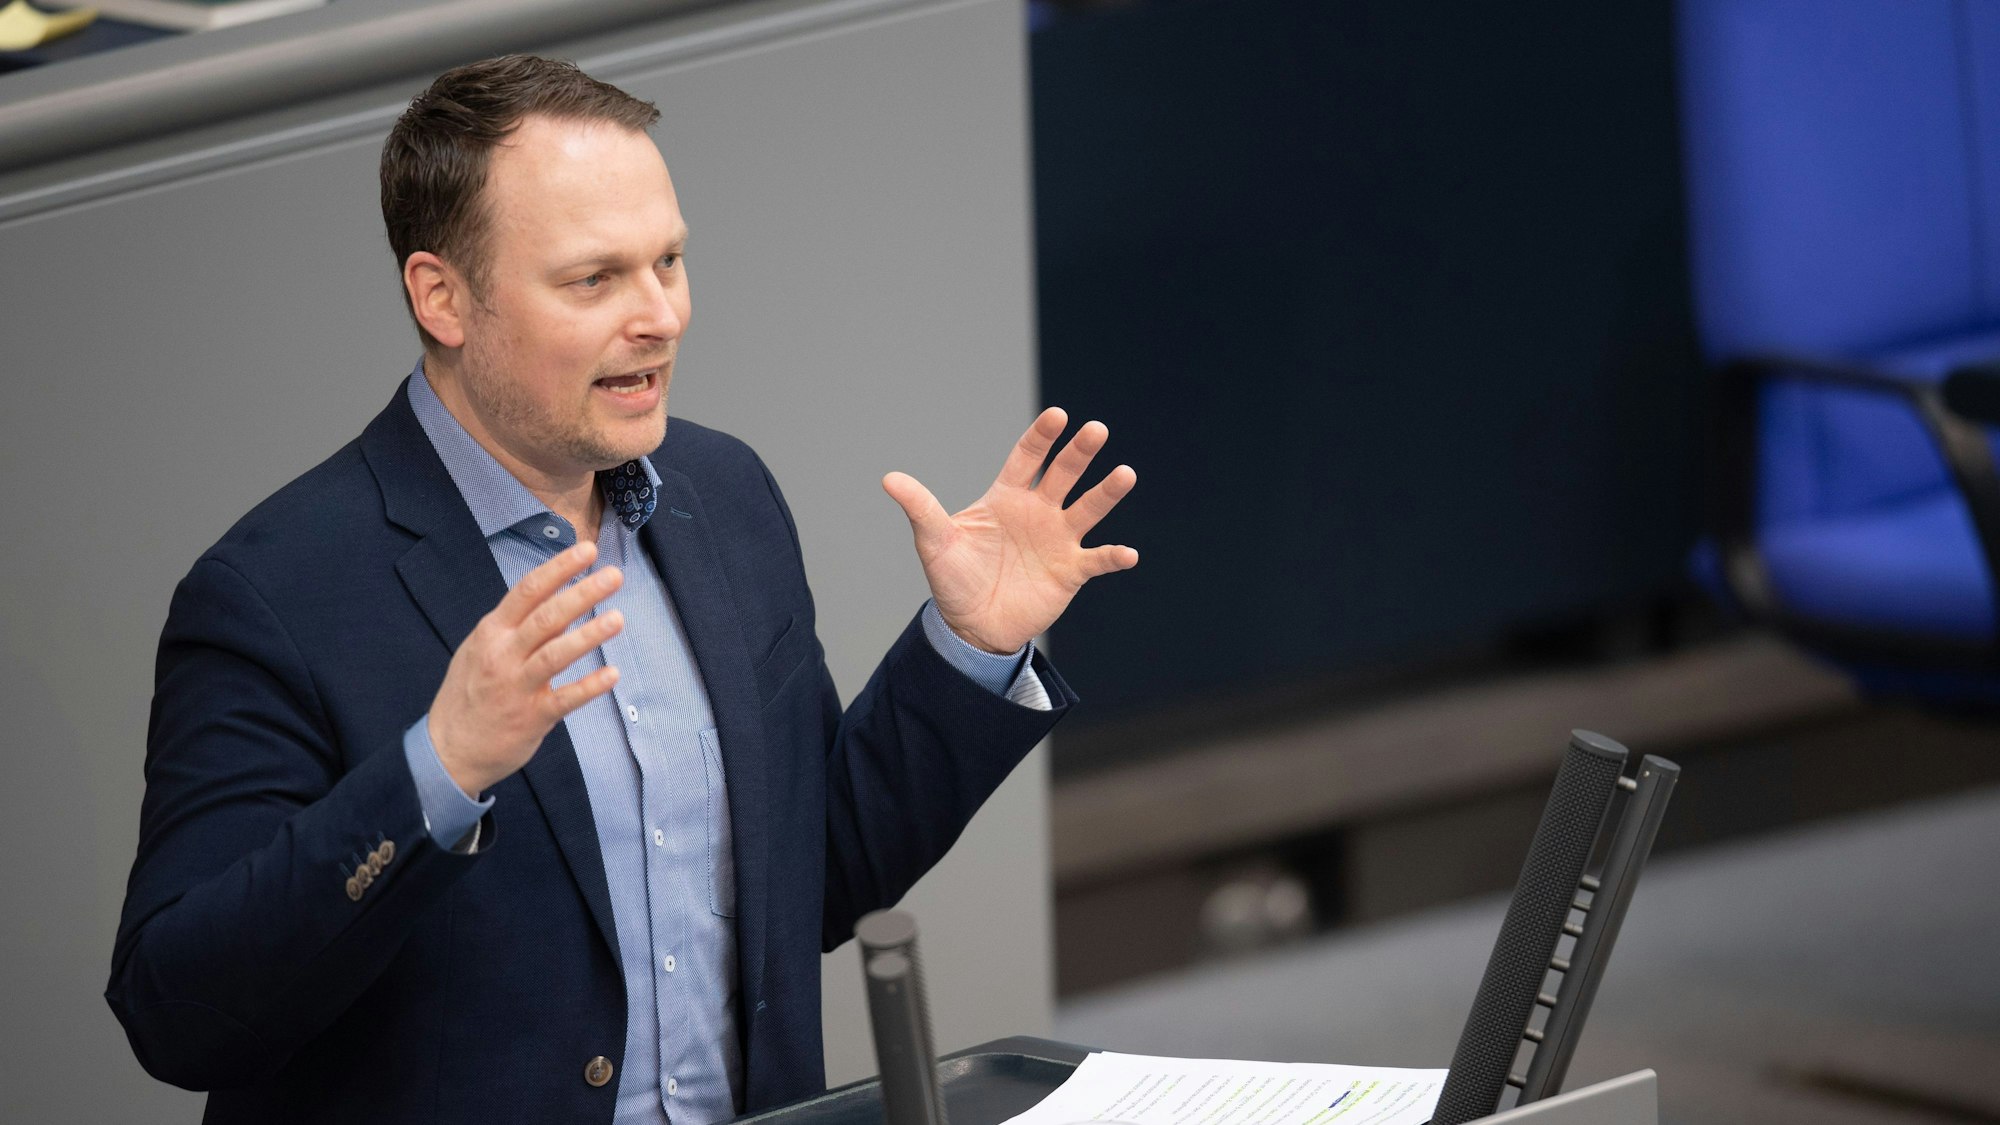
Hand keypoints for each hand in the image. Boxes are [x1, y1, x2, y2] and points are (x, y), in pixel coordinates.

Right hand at [428, 542, 624, 796]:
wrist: (448, 749)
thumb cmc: (470, 692)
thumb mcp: (484, 649)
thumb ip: (520, 626)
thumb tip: (561, 598)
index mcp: (492, 632)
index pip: (528, 590)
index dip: (559, 568)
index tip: (587, 550)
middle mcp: (502, 655)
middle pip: (546, 617)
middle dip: (582, 593)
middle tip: (614, 576)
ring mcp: (516, 686)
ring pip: (555, 654)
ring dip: (588, 635)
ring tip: (618, 618)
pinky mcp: (531, 717)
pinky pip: (565, 699)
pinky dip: (589, 686)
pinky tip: (613, 674)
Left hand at [883, 407, 1137, 654]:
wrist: (971, 626)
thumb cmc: (954, 578)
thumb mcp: (934, 542)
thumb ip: (921, 508)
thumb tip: (889, 479)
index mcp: (1007, 497)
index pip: (1028, 458)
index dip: (1042, 437)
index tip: (1058, 416)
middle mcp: (1038, 512)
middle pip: (1064, 474)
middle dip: (1079, 452)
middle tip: (1096, 430)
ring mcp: (1058, 540)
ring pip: (1088, 509)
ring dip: (1107, 492)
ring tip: (1125, 474)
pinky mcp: (1070, 572)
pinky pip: (1096, 560)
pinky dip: (1113, 557)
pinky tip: (1128, 554)